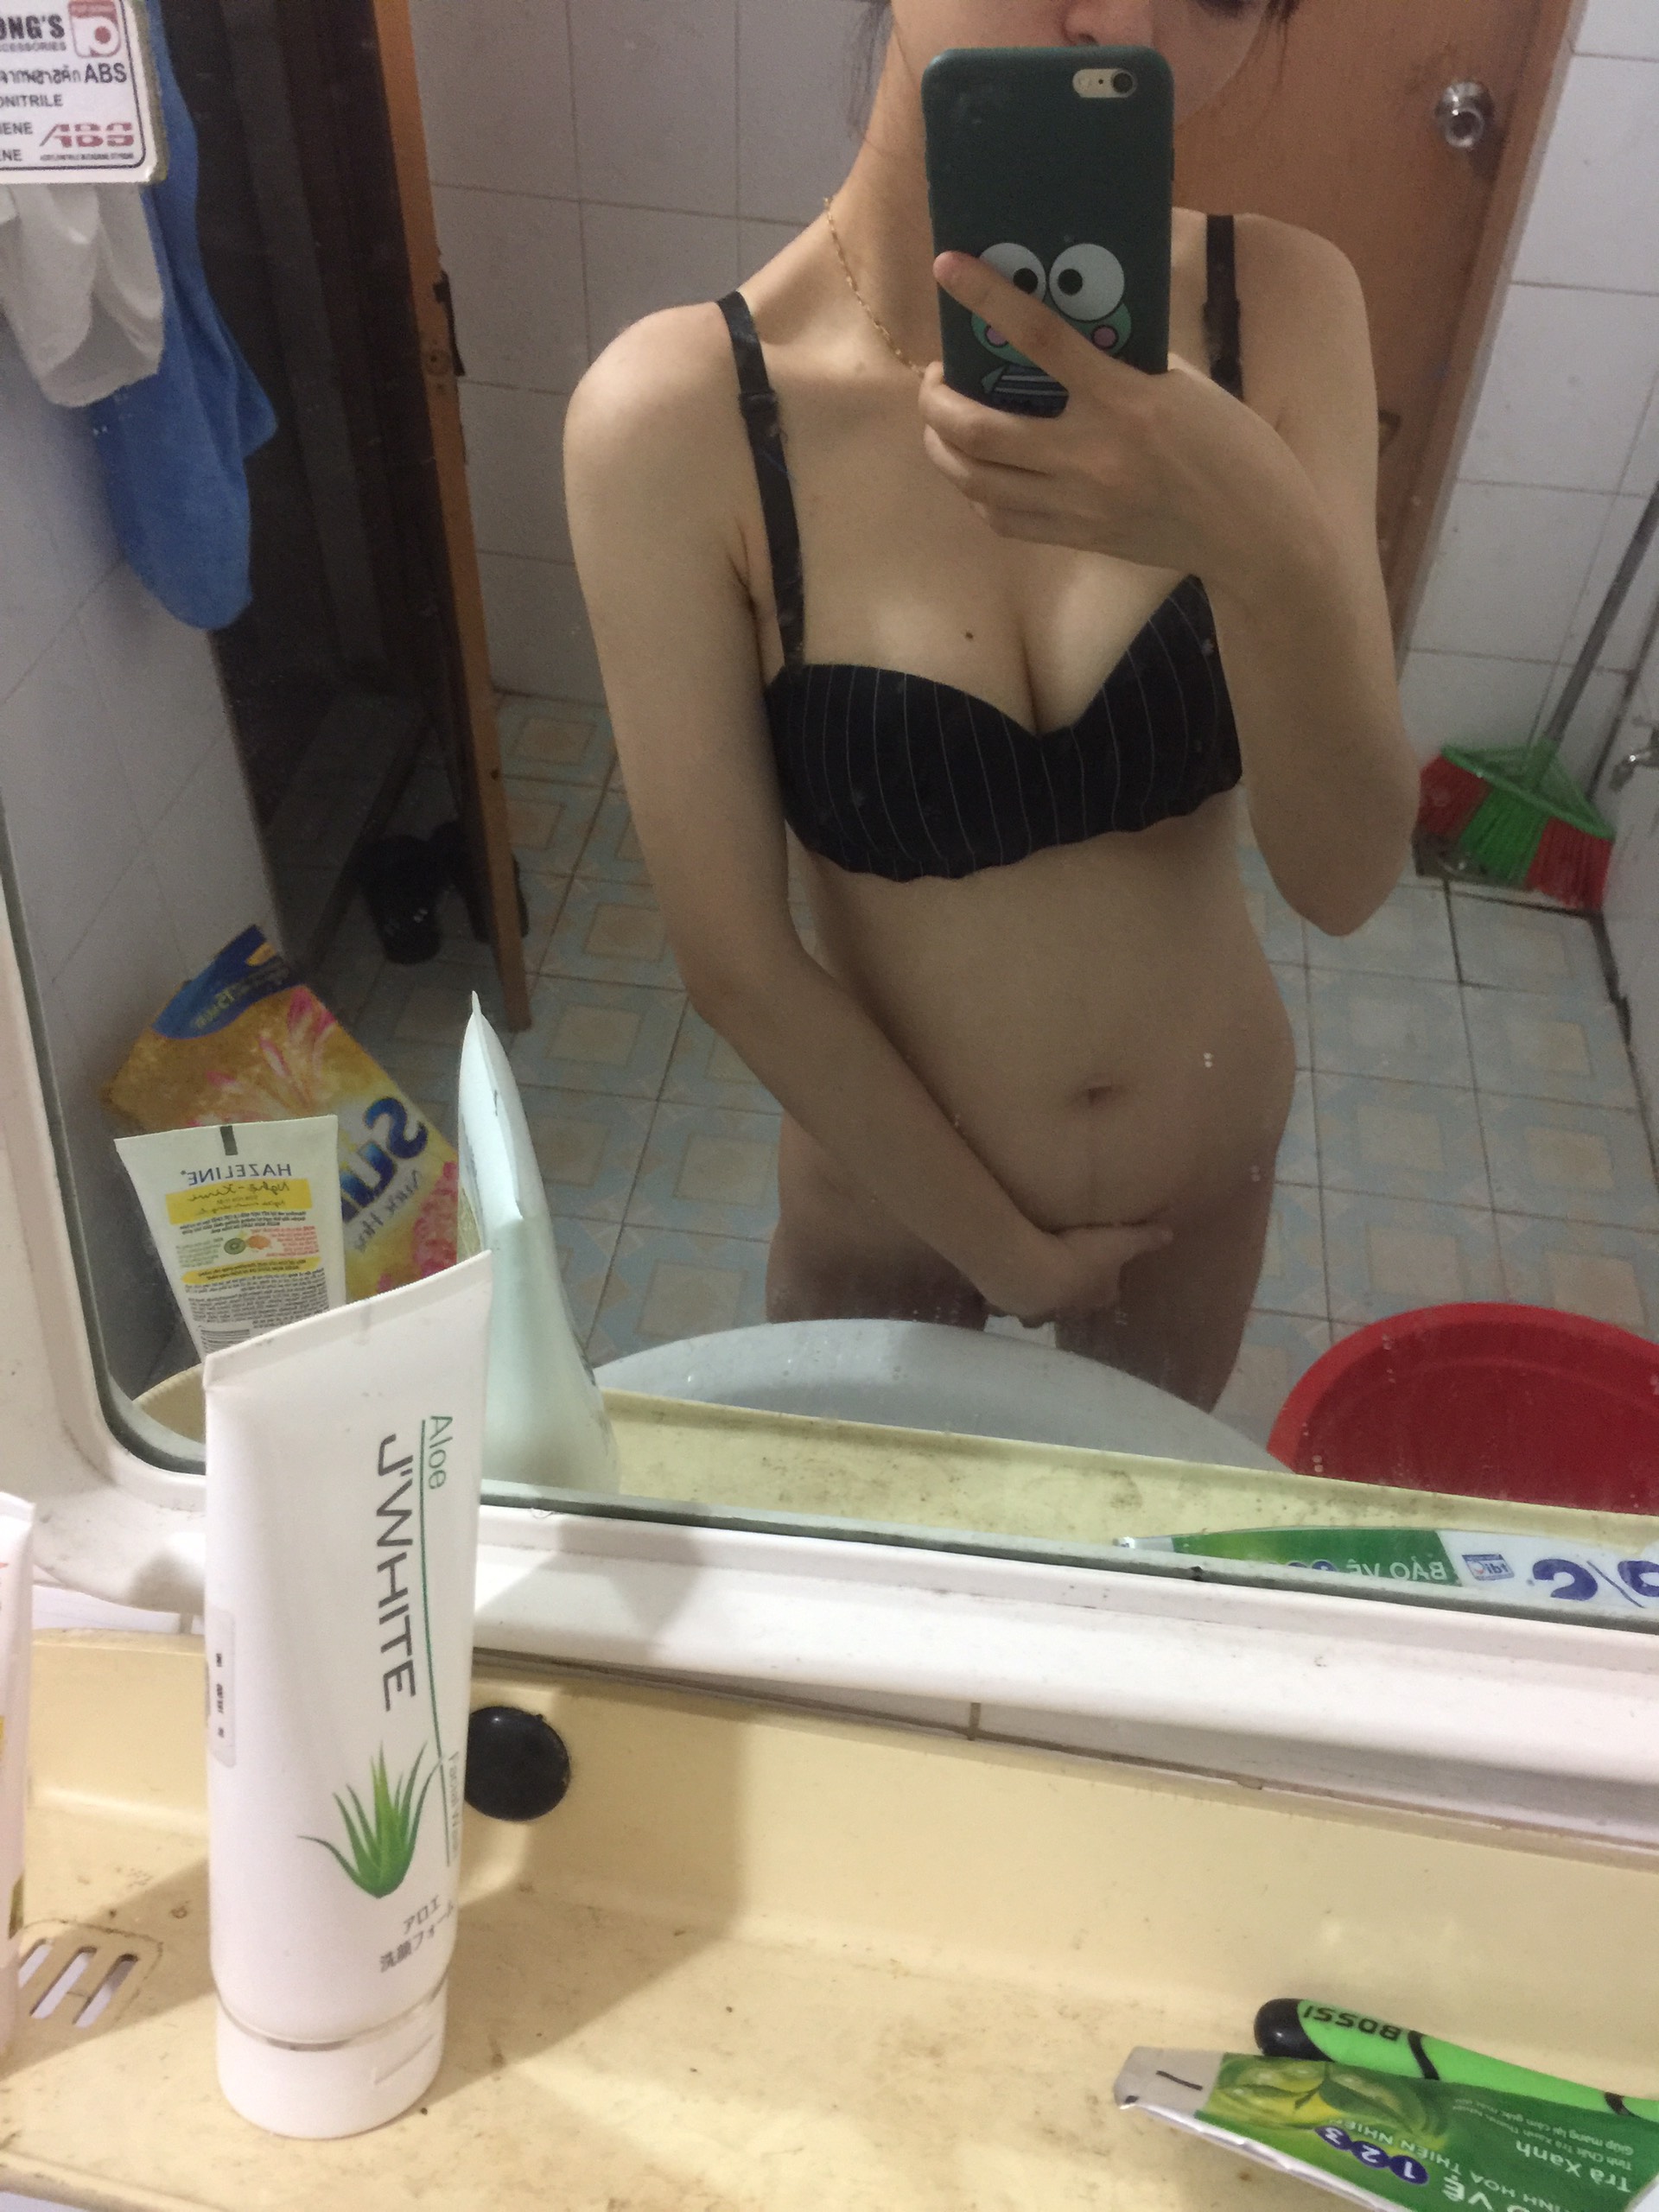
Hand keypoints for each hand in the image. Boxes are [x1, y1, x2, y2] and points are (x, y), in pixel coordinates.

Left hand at [919, 249, 1314, 589]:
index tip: (947, 269)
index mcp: (1126, 400)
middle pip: (977, 429)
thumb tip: (1071, 336)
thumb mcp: (1187, 386)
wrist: (1254, 534)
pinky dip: (977, 492)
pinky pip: (1002, 518)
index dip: (987, 298)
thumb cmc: (1232, 449)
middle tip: (936, 379)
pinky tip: (980, 472)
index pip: (1041, 338)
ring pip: (976, 481)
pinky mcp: (1078, 538)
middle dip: (937, 401)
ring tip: (944, 425)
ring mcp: (1080, 504)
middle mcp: (1092, 456)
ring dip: (942, 448)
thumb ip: (1127, 362)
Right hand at [979, 1219, 1173, 1327]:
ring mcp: (1040, 1311)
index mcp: (1098, 1296)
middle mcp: (1072, 1310)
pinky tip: (1008, 1275)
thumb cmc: (1081, 1256)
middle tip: (1069, 1269)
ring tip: (1035, 1274)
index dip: (1108, 1281)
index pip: (1109, 1293)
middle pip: (1076, 1303)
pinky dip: (1014, 1290)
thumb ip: (1144, 1237)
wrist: (1032, 1271)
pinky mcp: (1013, 1305)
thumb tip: (1170, 1234)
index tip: (1104, 1265)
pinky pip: (1015, 1299)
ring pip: (1045, 1306)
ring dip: (1043, 1294)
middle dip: (1074, 1291)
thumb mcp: (1119, 1242)